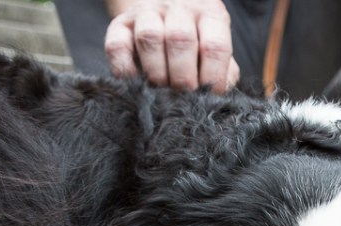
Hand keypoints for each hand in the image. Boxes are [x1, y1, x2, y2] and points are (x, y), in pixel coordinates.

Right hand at [104, 0, 238, 92]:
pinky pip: (117, 47)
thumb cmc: (196, 43)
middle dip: (183, 78)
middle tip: (183, 98)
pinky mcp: (119, 24)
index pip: (215, 46)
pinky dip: (126, 72)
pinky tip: (138, 85)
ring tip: (162, 93)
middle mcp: (179, 8)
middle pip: (180, 40)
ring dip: (157, 74)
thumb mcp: (215, 51)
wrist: (161, 13)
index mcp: (209, 14)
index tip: (208, 97)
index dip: (213, 77)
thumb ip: (222, 73)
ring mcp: (147, 12)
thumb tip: (215, 101)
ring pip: (149, 38)